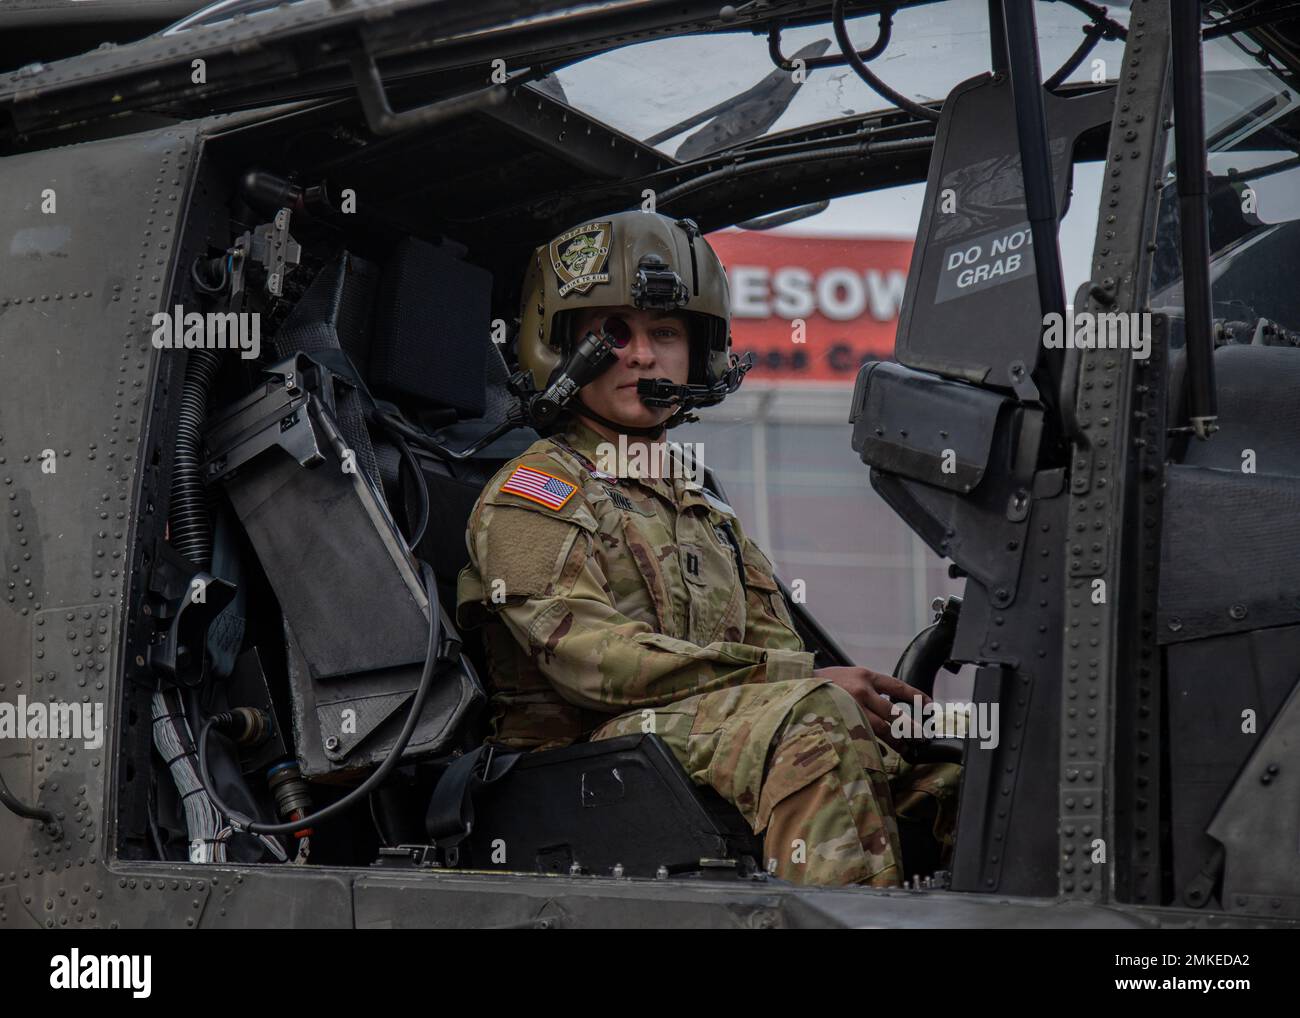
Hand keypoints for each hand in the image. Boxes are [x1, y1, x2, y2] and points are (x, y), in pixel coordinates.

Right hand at [812, 666, 930, 751]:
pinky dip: (874, 746)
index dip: (916, 696)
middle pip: (893, 713)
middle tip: (922, 737)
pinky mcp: (842, 722)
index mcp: (865, 676)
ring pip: (881, 729)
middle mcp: (861, 691)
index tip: (930, 705)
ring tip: (905, 749)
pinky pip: (864, 737)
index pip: (897, 686)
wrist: (797, 685)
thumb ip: (868, 688)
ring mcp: (851, 708)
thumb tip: (889, 706)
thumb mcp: (848, 675)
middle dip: (910, 728)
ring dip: (896, 741)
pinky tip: (881, 752)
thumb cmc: (823, 682)